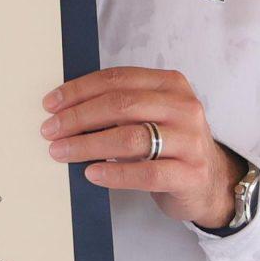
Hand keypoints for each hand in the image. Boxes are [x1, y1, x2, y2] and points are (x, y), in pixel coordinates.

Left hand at [42, 67, 241, 228]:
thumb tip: (63, 110)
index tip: (50, 104)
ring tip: (61, 152)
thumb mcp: (150, 115)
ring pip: (131, 138)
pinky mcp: (190, 173)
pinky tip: (91, 174)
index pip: (118, 79)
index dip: (79, 90)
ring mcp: (190, 141)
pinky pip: (146, 173)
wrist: (210, 181)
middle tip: (49, 130)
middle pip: (121, 105)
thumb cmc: (169, 145)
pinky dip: (114, 174)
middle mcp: (184, 107)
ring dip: (88, 145)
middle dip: (78, 117)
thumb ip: (119, 106)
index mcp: (170, 84)